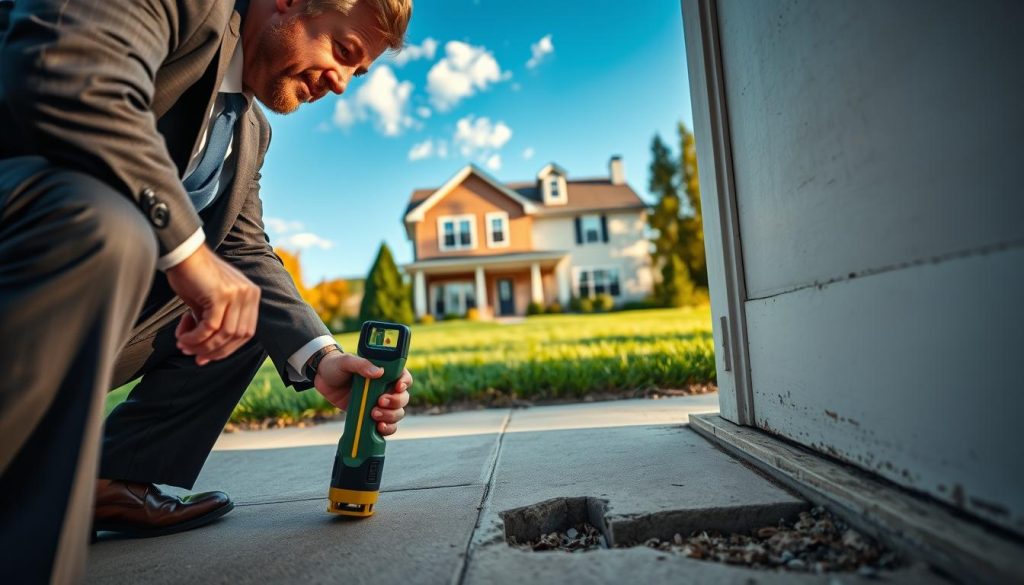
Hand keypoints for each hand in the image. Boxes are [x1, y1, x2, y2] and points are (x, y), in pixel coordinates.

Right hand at [166, 244, 260, 365]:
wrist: (182, 254)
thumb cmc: (193, 277)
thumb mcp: (210, 304)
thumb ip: (214, 326)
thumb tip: (205, 356)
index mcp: (251, 295)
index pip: (245, 333)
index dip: (226, 349)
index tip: (205, 357)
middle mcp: (249, 294)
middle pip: (238, 336)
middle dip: (214, 350)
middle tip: (192, 354)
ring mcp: (238, 294)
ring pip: (225, 334)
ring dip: (202, 345)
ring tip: (184, 345)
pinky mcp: (222, 295)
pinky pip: (211, 327)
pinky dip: (196, 337)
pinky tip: (183, 338)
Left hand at [314, 351, 412, 435]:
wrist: (322, 379)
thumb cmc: (336, 365)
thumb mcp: (346, 361)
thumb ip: (361, 364)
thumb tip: (378, 372)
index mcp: (385, 372)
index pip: (404, 377)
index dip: (405, 383)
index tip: (398, 387)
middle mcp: (385, 388)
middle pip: (403, 398)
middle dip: (395, 402)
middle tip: (379, 402)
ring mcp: (379, 403)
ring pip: (397, 413)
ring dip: (390, 416)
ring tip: (374, 414)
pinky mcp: (371, 415)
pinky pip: (386, 425)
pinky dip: (387, 429)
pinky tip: (379, 427)